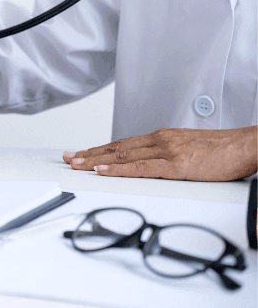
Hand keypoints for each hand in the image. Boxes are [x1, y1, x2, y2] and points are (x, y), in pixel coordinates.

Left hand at [62, 126, 257, 180]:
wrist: (246, 146)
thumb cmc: (221, 150)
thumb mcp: (187, 148)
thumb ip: (167, 155)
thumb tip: (151, 164)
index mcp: (162, 138)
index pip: (123, 143)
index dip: (99, 148)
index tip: (81, 153)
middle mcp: (159, 140)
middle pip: (116, 147)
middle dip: (89, 153)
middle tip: (67, 158)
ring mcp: (166, 151)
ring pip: (122, 155)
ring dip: (95, 160)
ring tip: (76, 164)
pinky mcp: (176, 165)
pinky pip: (141, 168)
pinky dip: (118, 169)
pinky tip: (102, 170)